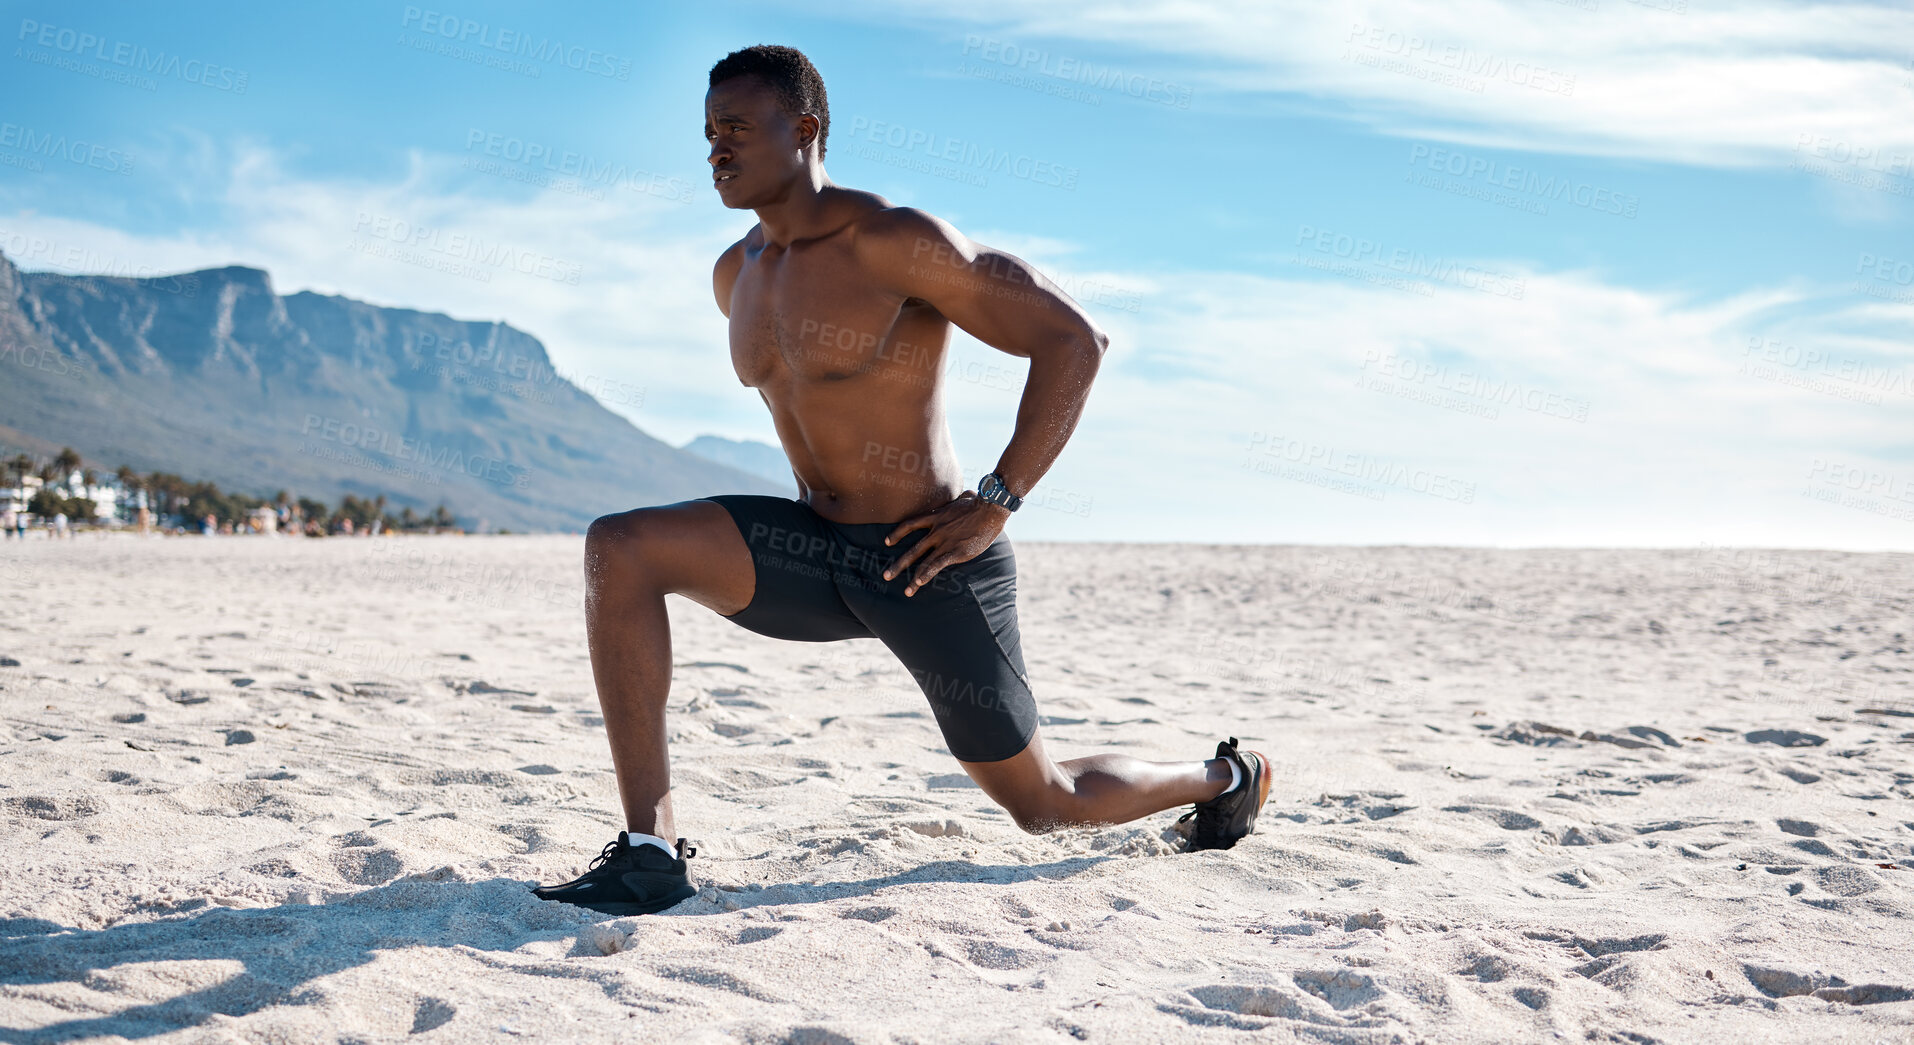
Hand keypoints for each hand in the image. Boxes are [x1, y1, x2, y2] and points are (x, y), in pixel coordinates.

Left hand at [881, 491, 1008, 596]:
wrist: (989, 509)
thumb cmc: (979, 502)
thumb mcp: (963, 497)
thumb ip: (958, 499)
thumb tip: (964, 496)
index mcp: (935, 517)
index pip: (909, 524)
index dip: (896, 534)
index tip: (886, 542)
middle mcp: (936, 531)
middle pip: (912, 550)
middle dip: (898, 565)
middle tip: (886, 576)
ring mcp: (944, 542)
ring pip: (923, 562)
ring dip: (912, 578)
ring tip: (906, 592)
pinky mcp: (955, 551)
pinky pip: (937, 565)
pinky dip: (927, 575)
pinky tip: (920, 584)